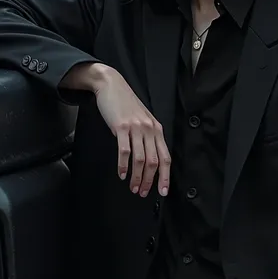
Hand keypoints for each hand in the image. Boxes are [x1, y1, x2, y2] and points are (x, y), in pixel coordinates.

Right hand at [93, 67, 170, 197]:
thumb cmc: (126, 104)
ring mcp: (136, 128)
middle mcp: (149, 129)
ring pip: (140, 159)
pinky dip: (123, 166)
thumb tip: (148, 159)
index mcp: (156, 129)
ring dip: (136, 177)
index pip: (165, 157)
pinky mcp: (121, 126)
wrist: (111, 86)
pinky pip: (124, 151)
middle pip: (154, 162)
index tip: (162, 191)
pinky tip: (121, 174)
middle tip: (142, 192)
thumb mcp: (142, 119)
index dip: (165, 177)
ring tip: (132, 187)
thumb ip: (147, 136)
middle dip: (148, 181)